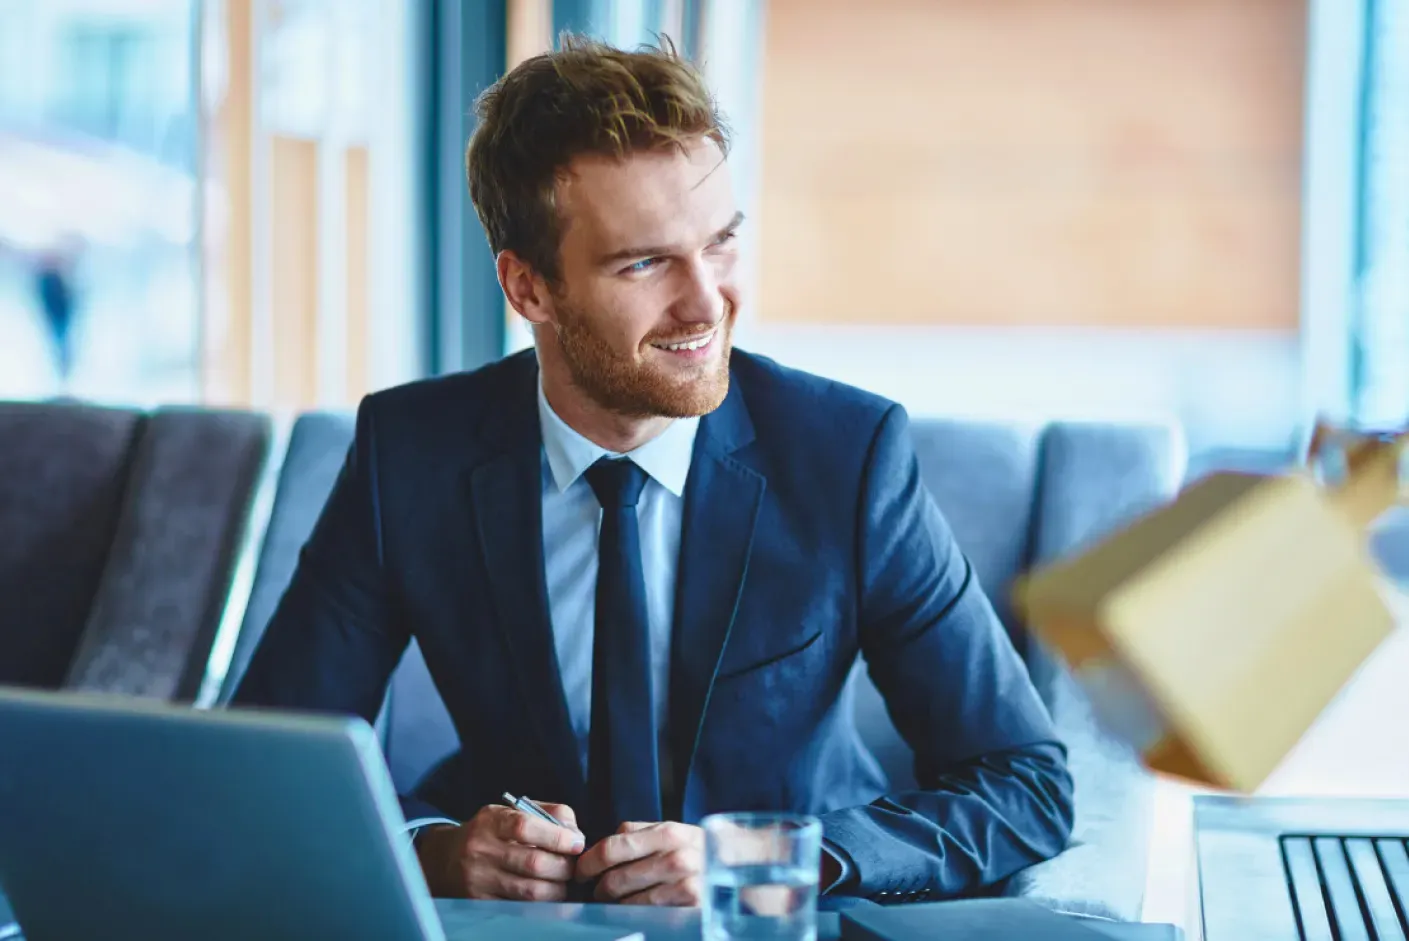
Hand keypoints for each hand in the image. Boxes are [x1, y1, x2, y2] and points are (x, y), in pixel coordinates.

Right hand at [414, 802, 584, 900]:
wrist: (446, 857)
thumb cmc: (491, 831)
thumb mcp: (512, 811)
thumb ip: (549, 814)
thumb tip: (575, 834)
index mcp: (491, 820)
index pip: (525, 827)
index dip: (556, 837)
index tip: (576, 843)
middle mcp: (481, 849)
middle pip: (533, 863)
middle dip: (563, 867)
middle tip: (575, 866)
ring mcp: (479, 879)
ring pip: (530, 891)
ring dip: (557, 889)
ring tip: (565, 882)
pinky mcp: (480, 902)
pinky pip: (520, 907)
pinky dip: (542, 904)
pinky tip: (550, 896)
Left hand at [575, 821, 704, 905]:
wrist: (740, 871)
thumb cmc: (697, 852)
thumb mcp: (673, 834)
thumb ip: (639, 834)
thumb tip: (599, 847)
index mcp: (667, 832)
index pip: (612, 847)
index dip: (589, 862)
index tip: (581, 872)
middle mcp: (676, 856)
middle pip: (615, 878)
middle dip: (598, 889)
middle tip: (597, 893)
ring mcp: (684, 884)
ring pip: (627, 901)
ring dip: (615, 905)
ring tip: (617, 903)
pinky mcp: (690, 907)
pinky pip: (646, 914)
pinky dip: (634, 915)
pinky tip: (637, 911)